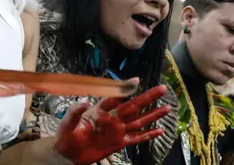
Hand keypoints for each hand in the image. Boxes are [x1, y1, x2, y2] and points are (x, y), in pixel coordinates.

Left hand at [54, 85, 170, 164]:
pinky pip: (136, 138)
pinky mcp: (119, 143)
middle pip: (133, 106)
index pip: (114, 97)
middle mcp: (111, 118)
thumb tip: (85, 100)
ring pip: (139, 121)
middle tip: (162, 88)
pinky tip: (160, 130)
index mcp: (99, 110)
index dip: (125, 88)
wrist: (68, 153)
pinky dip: (148, 135)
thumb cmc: (66, 135)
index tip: (136, 80)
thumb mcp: (67, 122)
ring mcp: (117, 131)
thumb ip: (75, 111)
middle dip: (147, 97)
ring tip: (167, 107)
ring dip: (153, 114)